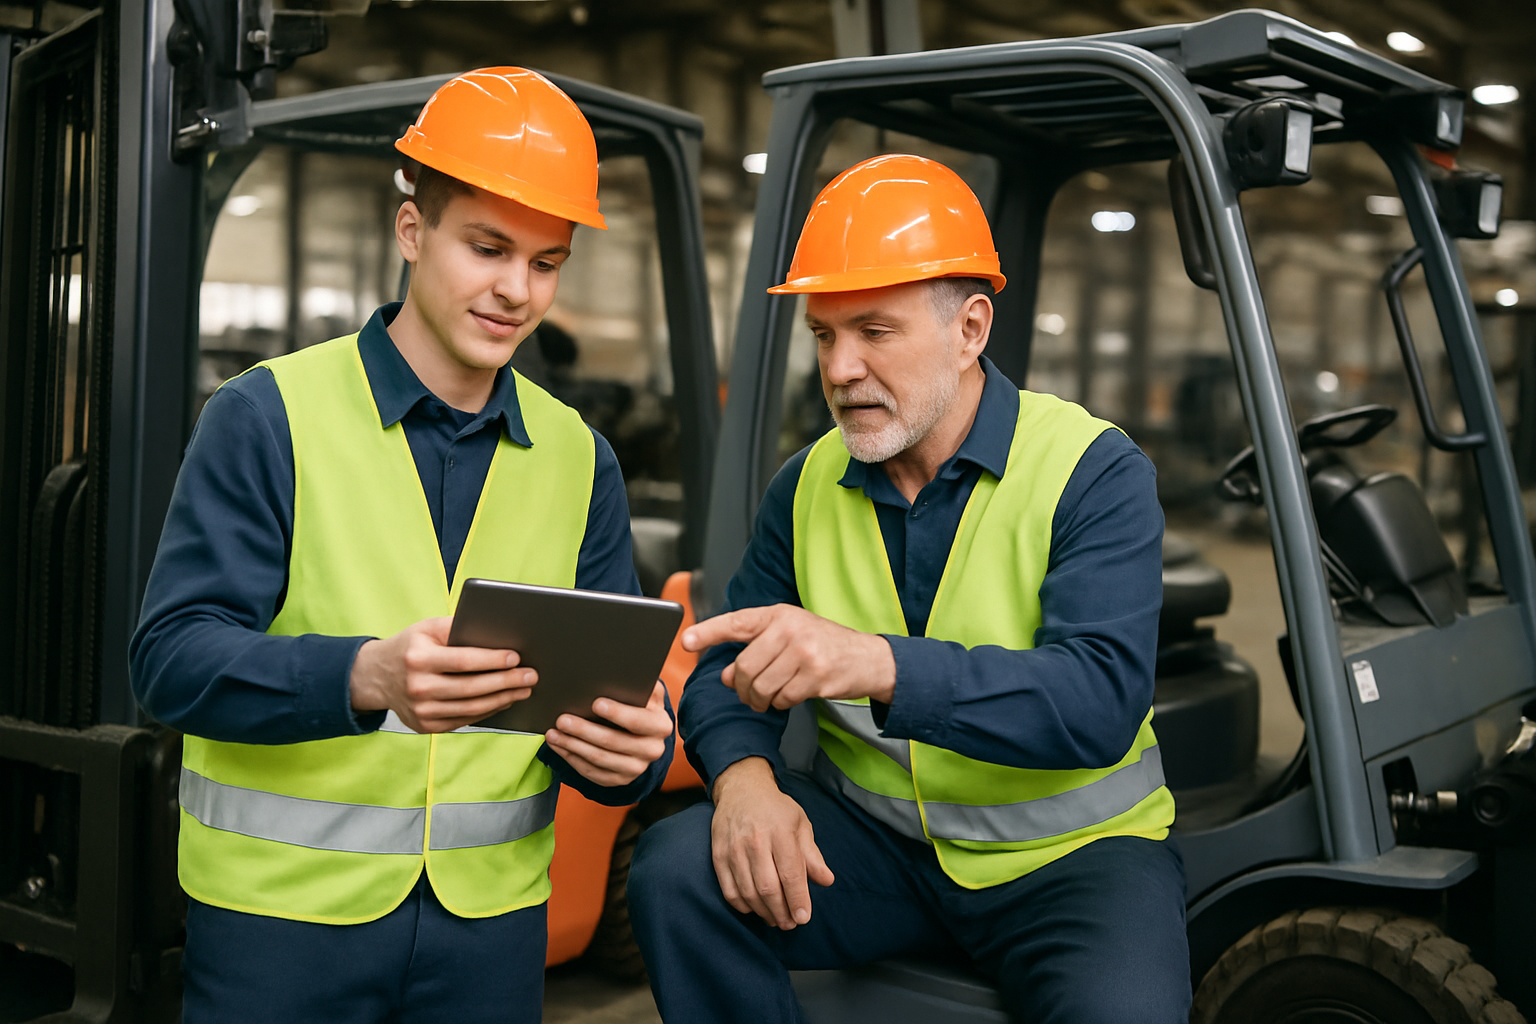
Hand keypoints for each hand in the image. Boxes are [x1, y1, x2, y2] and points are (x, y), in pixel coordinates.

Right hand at [349, 616, 535, 732]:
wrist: (376, 676)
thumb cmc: (410, 646)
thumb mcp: (426, 628)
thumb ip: (457, 627)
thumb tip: (496, 631)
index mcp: (418, 659)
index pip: (463, 661)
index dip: (492, 660)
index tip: (516, 658)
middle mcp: (418, 687)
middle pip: (471, 688)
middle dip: (506, 682)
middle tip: (530, 676)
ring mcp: (421, 711)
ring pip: (471, 708)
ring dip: (502, 699)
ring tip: (524, 690)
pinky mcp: (425, 725)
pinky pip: (463, 720)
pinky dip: (487, 711)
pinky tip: (504, 700)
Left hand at [544, 681, 671, 786]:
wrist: (644, 732)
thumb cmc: (640, 704)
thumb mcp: (646, 691)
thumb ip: (637, 683)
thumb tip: (616, 672)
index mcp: (660, 725)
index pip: (638, 721)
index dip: (617, 713)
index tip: (595, 703)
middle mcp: (652, 750)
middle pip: (614, 742)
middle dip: (585, 730)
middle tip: (562, 719)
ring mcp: (636, 768)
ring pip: (599, 759)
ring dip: (573, 746)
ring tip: (553, 733)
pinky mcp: (620, 779)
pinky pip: (592, 772)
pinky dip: (572, 759)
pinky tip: (559, 746)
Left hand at [681, 604, 895, 711]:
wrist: (867, 658)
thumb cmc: (824, 645)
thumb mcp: (789, 637)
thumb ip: (757, 650)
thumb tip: (727, 676)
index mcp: (779, 615)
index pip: (736, 622)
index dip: (708, 632)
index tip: (686, 640)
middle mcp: (789, 628)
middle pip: (745, 667)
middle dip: (743, 688)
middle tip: (749, 695)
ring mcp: (804, 651)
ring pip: (761, 686)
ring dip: (760, 700)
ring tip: (769, 698)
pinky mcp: (816, 675)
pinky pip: (782, 698)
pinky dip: (782, 703)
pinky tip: (792, 695)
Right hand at [710, 758, 833, 928]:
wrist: (741, 789)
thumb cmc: (775, 809)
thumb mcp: (800, 824)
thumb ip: (812, 855)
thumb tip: (827, 881)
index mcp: (781, 832)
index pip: (791, 874)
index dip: (798, 900)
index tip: (803, 918)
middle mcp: (756, 841)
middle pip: (768, 888)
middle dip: (781, 912)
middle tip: (790, 923)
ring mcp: (734, 849)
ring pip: (748, 892)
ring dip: (763, 913)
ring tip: (775, 920)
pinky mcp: (718, 855)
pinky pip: (729, 890)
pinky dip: (742, 906)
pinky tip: (754, 908)